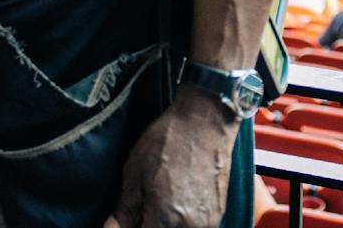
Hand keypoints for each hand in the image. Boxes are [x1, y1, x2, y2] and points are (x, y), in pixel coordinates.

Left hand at [103, 92, 237, 227]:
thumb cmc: (167, 142)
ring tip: (155, 202)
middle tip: (140, 210)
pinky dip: (181, 222)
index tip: (126, 221)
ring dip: (164, 224)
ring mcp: (209, 223)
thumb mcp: (134, 173)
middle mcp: (190, 227)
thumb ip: (125, 210)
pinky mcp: (217, 215)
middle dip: (148, 224)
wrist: (204, 124)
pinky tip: (173, 201)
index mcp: (166, 219)